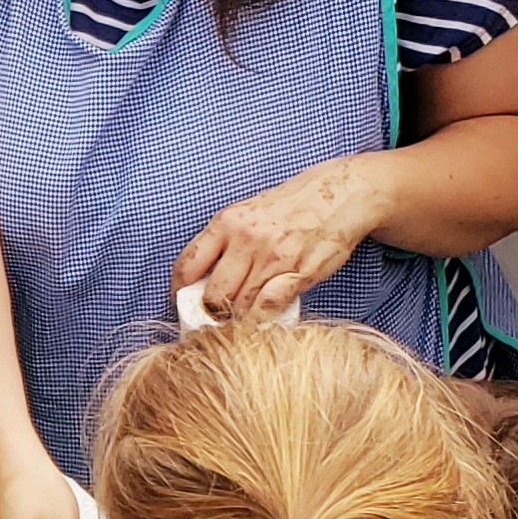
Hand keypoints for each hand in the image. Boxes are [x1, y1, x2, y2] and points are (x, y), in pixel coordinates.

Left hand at [173, 153, 396, 319]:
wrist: (339, 195)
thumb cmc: (290, 207)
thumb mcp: (247, 213)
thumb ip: (224, 243)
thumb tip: (200, 281)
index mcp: (226, 223)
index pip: (187, 265)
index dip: (178, 293)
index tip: (182, 305)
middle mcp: (246, 240)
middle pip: (213, 295)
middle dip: (211, 314)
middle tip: (215, 320)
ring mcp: (272, 258)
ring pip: (240, 305)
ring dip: (237, 320)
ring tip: (238, 323)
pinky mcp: (298, 273)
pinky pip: (269, 307)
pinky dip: (262, 319)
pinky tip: (262, 319)